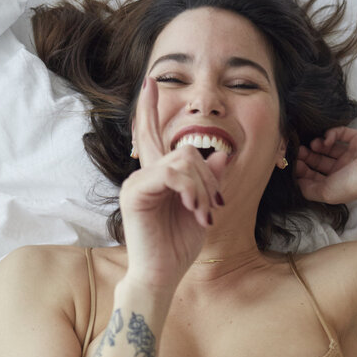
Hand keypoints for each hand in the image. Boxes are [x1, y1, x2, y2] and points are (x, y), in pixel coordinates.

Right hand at [119, 77, 226, 289]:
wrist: (162, 276)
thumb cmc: (178, 248)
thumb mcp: (202, 208)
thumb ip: (210, 180)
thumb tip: (222, 153)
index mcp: (156, 176)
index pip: (153, 135)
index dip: (151, 108)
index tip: (152, 81)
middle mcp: (143, 174)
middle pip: (181, 148)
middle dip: (207, 174)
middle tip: (214, 205)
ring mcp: (136, 182)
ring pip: (183, 159)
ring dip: (203, 187)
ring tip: (204, 214)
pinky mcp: (135, 192)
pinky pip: (172, 173)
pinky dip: (191, 190)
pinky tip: (195, 211)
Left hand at [296, 126, 356, 204]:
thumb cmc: (354, 182)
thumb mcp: (326, 193)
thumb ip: (308, 190)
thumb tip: (298, 182)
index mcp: (336, 185)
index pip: (315, 178)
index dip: (303, 172)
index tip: (295, 164)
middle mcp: (343, 171)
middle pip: (320, 163)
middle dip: (308, 157)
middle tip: (299, 151)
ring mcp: (351, 154)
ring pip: (328, 148)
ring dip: (318, 145)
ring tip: (313, 145)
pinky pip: (341, 133)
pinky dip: (331, 134)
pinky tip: (326, 139)